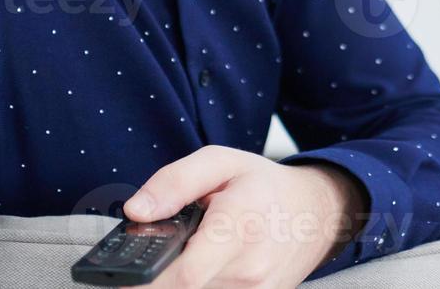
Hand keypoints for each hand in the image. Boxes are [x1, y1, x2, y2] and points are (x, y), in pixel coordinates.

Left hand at [124, 145, 366, 287]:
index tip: (120, 276)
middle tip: (159, 254)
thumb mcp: (220, 163)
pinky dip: (200, 283)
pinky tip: (205, 266)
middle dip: (160, 275)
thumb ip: (173, 182)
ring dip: (182, 279)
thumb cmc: (266, 187)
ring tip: (193, 252)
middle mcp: (250, 269)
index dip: (144, 281)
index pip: (183, 276)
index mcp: (239, 226)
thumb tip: (136, 211)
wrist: (319, 213)